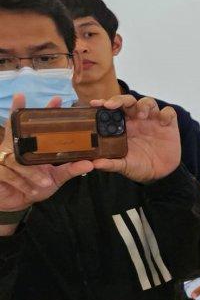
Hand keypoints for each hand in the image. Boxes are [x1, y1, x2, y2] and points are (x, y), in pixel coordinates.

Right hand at [0, 93, 93, 214]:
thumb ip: (71, 169)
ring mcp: (3, 159)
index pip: (31, 125)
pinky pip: (9, 175)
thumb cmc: (36, 185)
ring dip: (31, 172)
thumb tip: (91, 163)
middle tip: (34, 109)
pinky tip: (31, 189)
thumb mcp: (56, 177)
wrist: (18, 202)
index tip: (56, 98)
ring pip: (17, 160)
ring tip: (45, 180)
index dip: (38, 111)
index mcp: (28, 146)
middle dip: (22, 121)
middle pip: (17, 131)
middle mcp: (14, 148)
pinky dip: (21, 182)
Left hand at [88, 95, 180, 182]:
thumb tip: (95, 164)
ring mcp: (153, 121)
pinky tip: (163, 123)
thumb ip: (110, 164)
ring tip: (142, 116)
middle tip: (112, 105)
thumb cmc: (139, 167)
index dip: (105, 104)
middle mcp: (137, 120)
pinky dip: (166, 114)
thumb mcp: (123, 166)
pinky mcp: (169, 125)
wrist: (159, 174)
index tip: (95, 104)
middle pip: (129, 101)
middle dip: (120, 100)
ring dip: (144, 105)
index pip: (113, 109)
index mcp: (123, 126)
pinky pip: (169, 113)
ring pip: (148, 102)